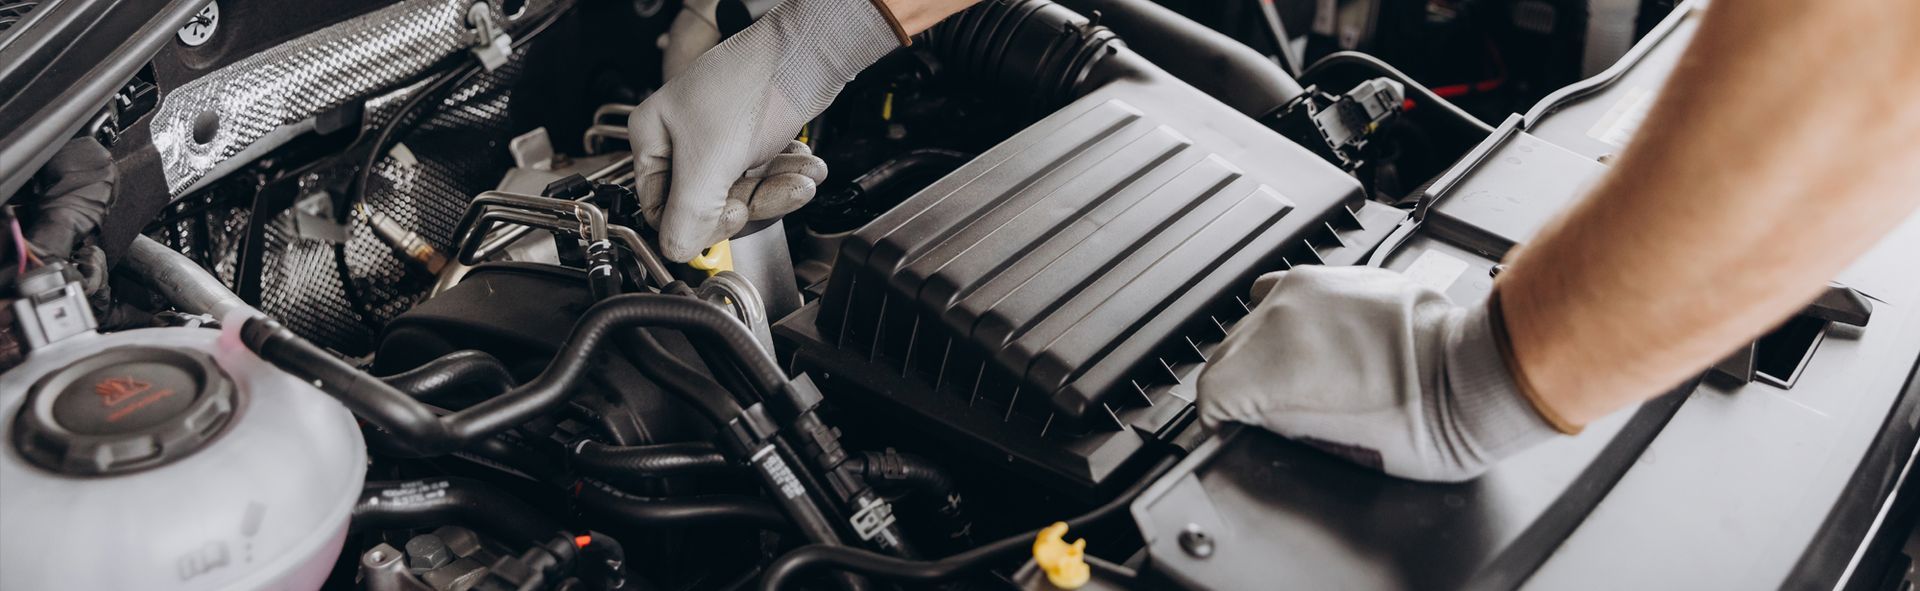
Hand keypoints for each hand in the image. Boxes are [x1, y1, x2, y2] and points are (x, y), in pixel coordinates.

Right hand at [629, 0, 900, 261]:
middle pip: (709, 204)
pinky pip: (764, 177)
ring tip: (802, 177)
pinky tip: (804, 165)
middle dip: (754, 202)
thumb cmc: (749, 85)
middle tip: (777, 193)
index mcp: (654, 140)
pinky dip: (788, 175)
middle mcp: (682, 141)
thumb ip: (688, 214)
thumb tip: (677, 251)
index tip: (731, 217)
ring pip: (744, 192)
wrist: (804, 55)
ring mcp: (718, 142)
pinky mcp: (751, 141)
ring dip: (778, 189)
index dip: (697, 222)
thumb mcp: (709, 162)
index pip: (660, 209)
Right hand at [1196, 265, 1561, 481]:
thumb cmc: (1425, 420)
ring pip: (1250, 320)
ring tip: (1290, 378)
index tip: (1230, 429)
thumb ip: (1277, 423)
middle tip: (1265, 414)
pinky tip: (1312, 344)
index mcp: (1275, 362)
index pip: (1211, 390)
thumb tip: (1255, 415)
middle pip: (1225, 353)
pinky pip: (1286, 296)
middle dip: (1238, 386)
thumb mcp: (1334, 446)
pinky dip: (1287, 321)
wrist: (1474, 377)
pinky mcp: (1334, 276)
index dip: (1218, 419)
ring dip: (1258, 349)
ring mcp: (1308, 289)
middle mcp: (1283, 315)